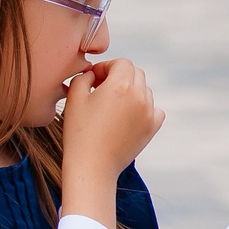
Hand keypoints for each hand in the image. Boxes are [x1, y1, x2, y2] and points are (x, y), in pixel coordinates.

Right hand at [59, 57, 163, 181]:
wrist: (93, 166)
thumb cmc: (79, 132)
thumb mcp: (74, 99)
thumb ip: (83, 78)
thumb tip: (93, 74)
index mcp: (120, 85)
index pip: (121, 63)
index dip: (106, 67)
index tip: (94, 78)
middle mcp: (139, 95)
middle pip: (136, 73)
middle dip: (119, 76)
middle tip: (102, 90)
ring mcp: (149, 111)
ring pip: (145, 90)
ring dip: (131, 91)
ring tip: (112, 106)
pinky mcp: (153, 126)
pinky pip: (154, 108)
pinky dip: (143, 108)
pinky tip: (127, 116)